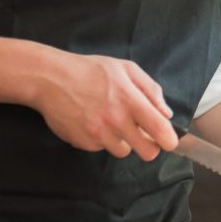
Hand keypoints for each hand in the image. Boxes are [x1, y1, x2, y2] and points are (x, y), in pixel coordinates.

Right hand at [31, 52, 177, 159]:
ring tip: (112, 121)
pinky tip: (93, 121)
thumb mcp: (126, 69)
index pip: (159, 129)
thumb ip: (150, 90)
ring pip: (123, 151)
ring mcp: (98, 135)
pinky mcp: (83, 143)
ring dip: (123, 141)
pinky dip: (102, 139)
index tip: (170, 141)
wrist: (51, 79)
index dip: (169, 140)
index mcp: (130, 100)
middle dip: (150, 147)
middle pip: (147, 152)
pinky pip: (101, 148)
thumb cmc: (91, 70)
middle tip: (144, 136)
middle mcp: (116, 121)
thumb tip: (166, 113)